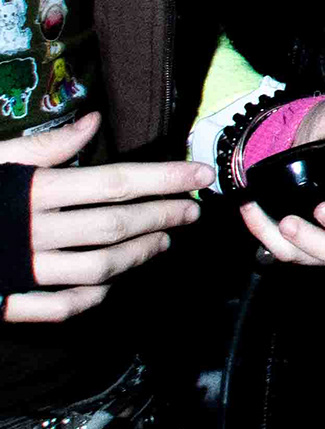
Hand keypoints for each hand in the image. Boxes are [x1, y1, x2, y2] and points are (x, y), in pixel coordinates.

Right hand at [5, 113, 208, 321]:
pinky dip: (93, 297)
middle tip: (191, 211)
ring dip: (138, 256)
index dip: (165, 179)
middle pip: (115, 227)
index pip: (115, 182)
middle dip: (162, 217)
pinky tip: (112, 284)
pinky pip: (62, 306)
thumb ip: (44, 146)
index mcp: (31, 191)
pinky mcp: (6, 301)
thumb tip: (93, 122)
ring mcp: (21, 271)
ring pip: (98, 270)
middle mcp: (31, 232)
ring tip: (162, 242)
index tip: (201, 176)